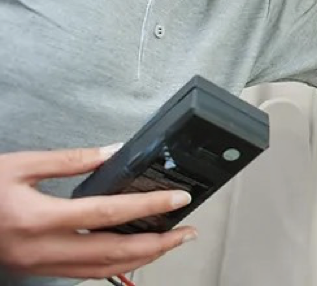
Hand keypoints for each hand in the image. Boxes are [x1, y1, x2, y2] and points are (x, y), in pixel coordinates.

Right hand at [0, 146, 196, 279]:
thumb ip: (71, 160)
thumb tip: (114, 151)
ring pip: (102, 270)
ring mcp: (40, 265)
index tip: (178, 200)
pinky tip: (133, 252)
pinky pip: (84, 274)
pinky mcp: (38, 270)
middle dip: (158, 245)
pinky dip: (115, 265)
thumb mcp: (20, 166)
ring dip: (142, 258)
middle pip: (114, 253)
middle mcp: (43, 249)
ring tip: (171, 243)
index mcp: (39, 218)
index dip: (148, 207)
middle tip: (188, 231)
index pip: (108, 214)